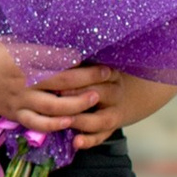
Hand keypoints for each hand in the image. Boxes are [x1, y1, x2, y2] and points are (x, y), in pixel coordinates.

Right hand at [0, 39, 123, 133]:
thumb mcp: (8, 40)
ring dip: (79, 103)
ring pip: (56, 106)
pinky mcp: (15, 113)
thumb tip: (61, 38)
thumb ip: (33, 43)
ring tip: (95, 98)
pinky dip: (56, 124)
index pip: (59, 56)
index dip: (82, 56)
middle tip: (108, 74)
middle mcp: (24, 78)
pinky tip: (70, 121)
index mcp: (23, 56)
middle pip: (64, 79)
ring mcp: (20, 98)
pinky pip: (38, 123)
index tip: (99, 53)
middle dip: (90, 77)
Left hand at [10, 63, 176, 145]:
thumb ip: (74, 52)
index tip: (60, 74)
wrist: (125, 91)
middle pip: (98, 95)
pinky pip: (101, 137)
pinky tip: (75, 143)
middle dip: (79, 96)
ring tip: (66, 122)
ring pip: (100, 120)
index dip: (79, 75)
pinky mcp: (109, 128)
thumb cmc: (95, 71)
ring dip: (83, 122)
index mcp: (110, 73)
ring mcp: (113, 113)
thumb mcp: (90, 58)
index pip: (96, 74)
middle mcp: (114, 93)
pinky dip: (89, 141)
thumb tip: (50, 32)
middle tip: (59, 96)